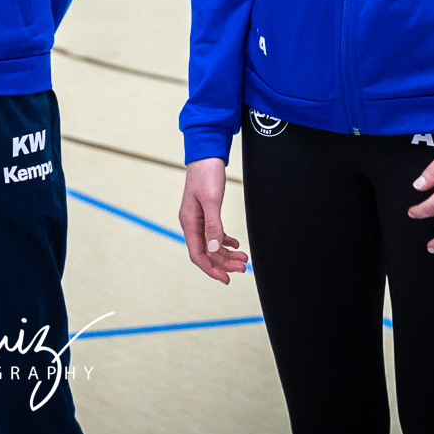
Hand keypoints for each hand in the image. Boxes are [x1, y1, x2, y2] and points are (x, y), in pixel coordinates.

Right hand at [177, 159, 248, 283]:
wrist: (206, 155)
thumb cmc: (206, 174)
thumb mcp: (211, 200)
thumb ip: (213, 225)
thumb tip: (213, 249)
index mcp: (189, 222)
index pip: (198, 254)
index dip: (212, 269)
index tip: (227, 278)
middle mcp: (192, 224)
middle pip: (207, 252)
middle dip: (224, 263)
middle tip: (243, 268)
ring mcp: (198, 219)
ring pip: (212, 245)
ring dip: (226, 254)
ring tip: (244, 259)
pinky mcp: (206, 213)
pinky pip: (214, 234)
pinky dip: (225, 241)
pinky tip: (236, 244)